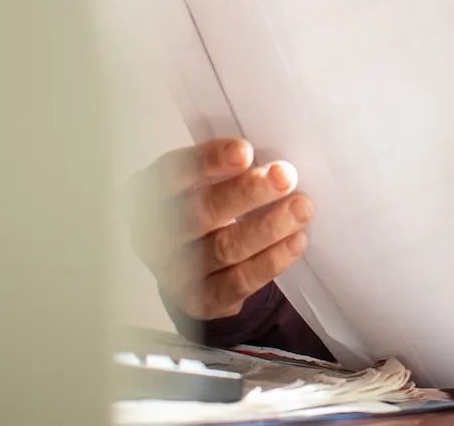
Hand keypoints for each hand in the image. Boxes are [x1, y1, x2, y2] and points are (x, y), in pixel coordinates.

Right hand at [126, 138, 313, 319]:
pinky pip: (237, 282)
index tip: (245, 152)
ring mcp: (175, 271)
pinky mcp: (200, 300)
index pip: (175, 172)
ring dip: (268, 227)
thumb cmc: (206, 205)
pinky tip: (296, 241)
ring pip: (224, 248)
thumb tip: (274, 162)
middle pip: (201, 211)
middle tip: (285, 176)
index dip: (209, 161)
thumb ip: (230, 169)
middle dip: (247, 192)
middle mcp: (155, 232)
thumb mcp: (205, 180)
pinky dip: (270, 262)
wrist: (193, 262)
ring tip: (302, 208)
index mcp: (151, 190)